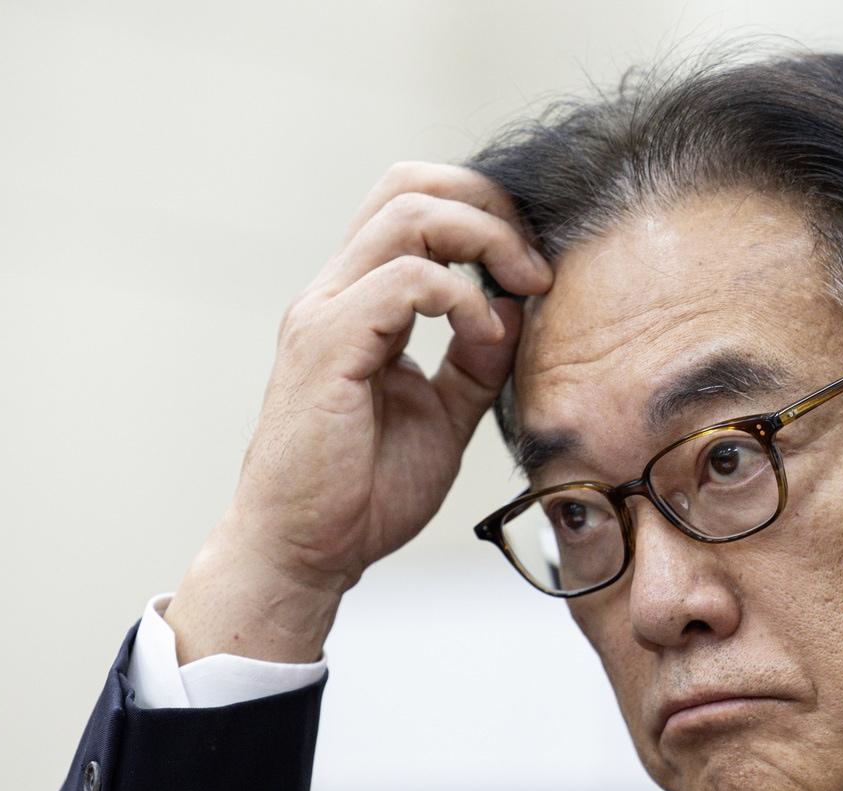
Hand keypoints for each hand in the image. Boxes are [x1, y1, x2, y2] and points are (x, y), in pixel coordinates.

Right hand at [167, 162, 550, 663]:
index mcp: (359, 301)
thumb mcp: (445, 413)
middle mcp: (336, 293)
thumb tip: (517, 310)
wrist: (306, 551)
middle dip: (490, 205)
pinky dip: (461, 297)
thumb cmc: (363, 491)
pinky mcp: (327, 347)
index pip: (415, 206)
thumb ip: (477, 358)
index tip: (535, 268)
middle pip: (410, 186)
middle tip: (536, 263)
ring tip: (526, 287)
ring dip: (484, 239)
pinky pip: (404, 282)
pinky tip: (485, 336)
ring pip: (408, 215)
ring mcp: (326, 314)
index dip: (484, 213)